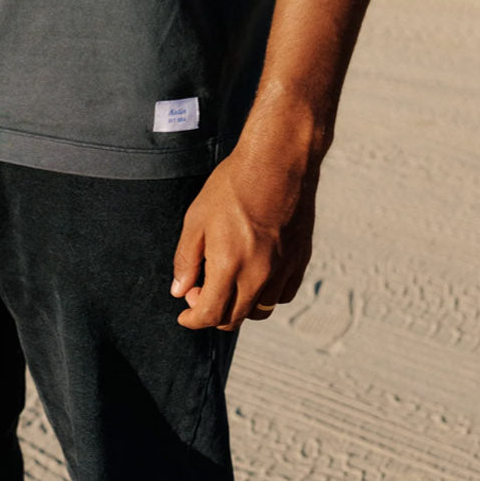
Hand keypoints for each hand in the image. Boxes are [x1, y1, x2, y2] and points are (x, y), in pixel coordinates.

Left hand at [171, 132, 318, 330]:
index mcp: (230, 264)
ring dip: (239, 307)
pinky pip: (282, 294)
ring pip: (260, 310)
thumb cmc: (232, 185)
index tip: (184, 314)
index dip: (192, 320)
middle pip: (234, 318)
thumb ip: (186, 259)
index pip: (210, 314)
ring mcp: (283, 268)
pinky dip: (265, 295)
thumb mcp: (196, 219)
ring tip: (226, 283)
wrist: (279, 160)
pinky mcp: (300, 259)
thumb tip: (179, 291)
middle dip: (211, 313)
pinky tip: (253, 276)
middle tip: (200, 289)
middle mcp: (259, 273)